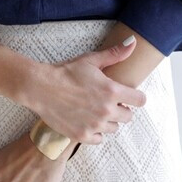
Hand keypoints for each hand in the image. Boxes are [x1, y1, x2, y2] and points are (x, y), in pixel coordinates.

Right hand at [26, 38, 144, 144]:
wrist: (41, 87)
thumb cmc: (66, 71)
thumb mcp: (91, 60)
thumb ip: (114, 54)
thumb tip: (133, 42)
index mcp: (112, 91)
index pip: (140, 100)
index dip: (135, 97)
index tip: (127, 95)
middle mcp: (107, 111)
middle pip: (128, 117)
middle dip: (121, 108)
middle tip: (107, 101)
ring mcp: (95, 126)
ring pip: (114, 128)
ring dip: (108, 120)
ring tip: (94, 110)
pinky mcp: (83, 136)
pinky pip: (99, 139)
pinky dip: (95, 132)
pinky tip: (86, 120)